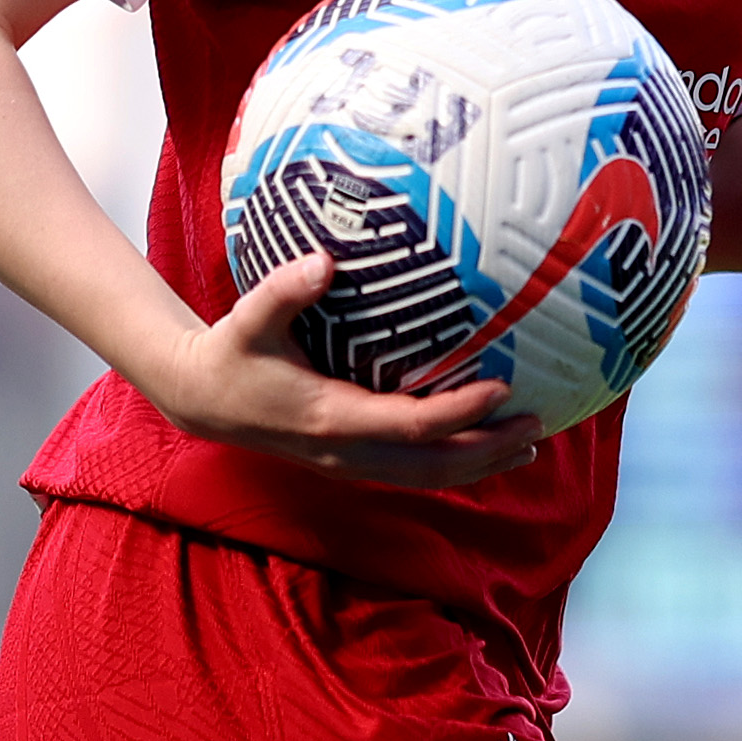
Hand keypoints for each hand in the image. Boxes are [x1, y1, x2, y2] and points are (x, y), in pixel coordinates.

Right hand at [130, 249, 545, 489]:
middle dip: (488, 450)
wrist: (203, 400)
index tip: (501, 387)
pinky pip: (414, 472)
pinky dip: (455, 464)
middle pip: (433, 467)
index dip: (459, 411)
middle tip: (538, 424)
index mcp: (331, 418)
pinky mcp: (351, 462)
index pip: (411, 424)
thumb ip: (284, 290)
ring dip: (480, 465)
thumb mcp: (250, 317)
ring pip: (428, 478)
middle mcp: (346, 452)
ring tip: (530, 443)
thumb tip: (324, 261)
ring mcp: (349, 464)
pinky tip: (485, 447)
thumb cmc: (232, 352)